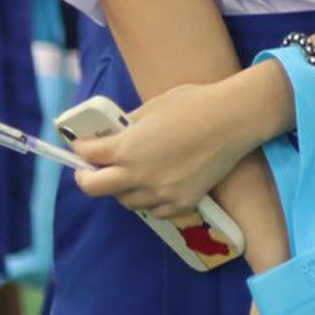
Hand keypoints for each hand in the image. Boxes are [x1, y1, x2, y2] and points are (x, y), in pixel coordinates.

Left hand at [73, 74, 269, 216]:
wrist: (234, 119)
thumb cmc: (195, 104)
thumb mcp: (154, 106)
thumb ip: (131, 125)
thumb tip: (118, 133)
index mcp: (126, 148)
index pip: (87, 155)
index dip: (80, 149)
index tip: (82, 147)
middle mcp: (137, 175)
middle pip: (94, 188)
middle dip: (86, 178)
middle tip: (90, 171)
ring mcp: (159, 193)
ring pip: (126, 201)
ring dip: (123, 188)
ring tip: (133, 175)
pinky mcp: (181, 203)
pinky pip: (155, 210)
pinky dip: (152, 200)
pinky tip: (160, 185)